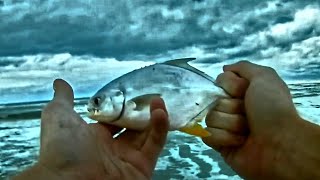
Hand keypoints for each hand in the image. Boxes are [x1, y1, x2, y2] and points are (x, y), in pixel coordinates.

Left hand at [14, 79, 168, 179]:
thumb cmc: (61, 150)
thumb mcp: (59, 118)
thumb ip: (63, 100)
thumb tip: (60, 82)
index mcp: (95, 136)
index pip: (116, 119)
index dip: (125, 106)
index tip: (134, 91)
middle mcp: (113, 148)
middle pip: (134, 126)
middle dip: (143, 111)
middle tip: (151, 95)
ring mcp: (128, 158)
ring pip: (148, 135)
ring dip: (155, 116)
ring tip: (158, 100)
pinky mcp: (141, 167)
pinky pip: (155, 146)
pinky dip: (161, 129)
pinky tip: (160, 112)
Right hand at [203, 61, 309, 178]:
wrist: (280, 143)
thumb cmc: (273, 108)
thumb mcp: (264, 76)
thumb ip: (243, 67)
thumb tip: (224, 69)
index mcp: (242, 93)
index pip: (219, 82)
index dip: (230, 86)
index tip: (244, 91)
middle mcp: (233, 108)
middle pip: (213, 100)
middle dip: (232, 107)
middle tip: (248, 113)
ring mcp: (225, 127)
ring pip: (211, 118)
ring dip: (231, 123)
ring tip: (247, 130)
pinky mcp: (220, 145)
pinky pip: (208, 136)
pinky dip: (225, 138)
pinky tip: (240, 142)